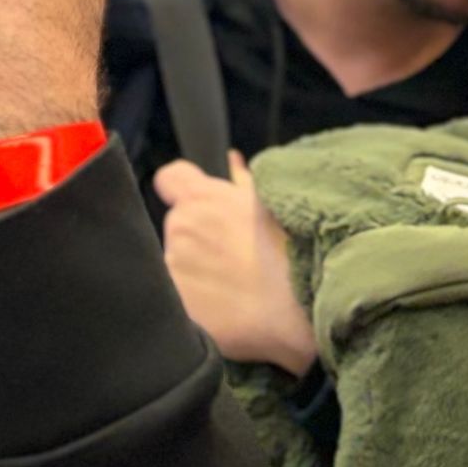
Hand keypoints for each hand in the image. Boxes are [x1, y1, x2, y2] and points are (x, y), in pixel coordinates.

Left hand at [154, 152, 316, 373]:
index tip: (195, 207)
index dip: (179, 192)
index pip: (168, 180)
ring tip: (233, 286)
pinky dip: (195, 301)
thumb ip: (243, 180)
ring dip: (196, 271)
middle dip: (198, 237)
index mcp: (200, 195)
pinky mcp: (177, 300)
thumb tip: (231, 159)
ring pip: (177, 262)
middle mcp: (181, 224)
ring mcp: (175, 263)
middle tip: (233, 257)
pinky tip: (223, 308)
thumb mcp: (270, 204)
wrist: (299, 307)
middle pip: (178, 226)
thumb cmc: (290, 250)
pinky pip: (177, 297)